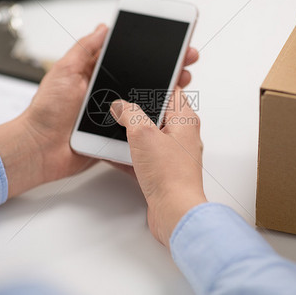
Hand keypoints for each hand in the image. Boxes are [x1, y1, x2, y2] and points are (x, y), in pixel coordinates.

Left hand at [0, 24, 199, 197]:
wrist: (40, 149)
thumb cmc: (46, 111)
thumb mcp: (64, 71)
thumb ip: (84, 50)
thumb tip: (103, 28)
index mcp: (96, 75)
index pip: (130, 58)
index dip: (150, 51)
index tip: (170, 43)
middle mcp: (108, 92)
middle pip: (143, 78)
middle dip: (167, 69)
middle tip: (186, 60)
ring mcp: (114, 114)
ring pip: (145, 101)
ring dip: (166, 93)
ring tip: (182, 82)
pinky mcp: (117, 134)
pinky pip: (139, 125)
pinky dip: (154, 119)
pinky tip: (170, 111)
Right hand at [110, 88, 206, 247]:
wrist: (174, 213)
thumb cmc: (170, 176)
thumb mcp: (143, 134)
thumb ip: (130, 114)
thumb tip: (121, 105)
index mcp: (185, 120)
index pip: (172, 92)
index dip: (154, 85)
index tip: (136, 82)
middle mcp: (181, 136)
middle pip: (156, 114)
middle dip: (136, 111)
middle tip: (119, 107)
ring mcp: (171, 155)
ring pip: (147, 137)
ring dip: (129, 134)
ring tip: (111, 128)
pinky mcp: (161, 172)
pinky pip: (141, 157)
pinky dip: (127, 154)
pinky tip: (111, 153)